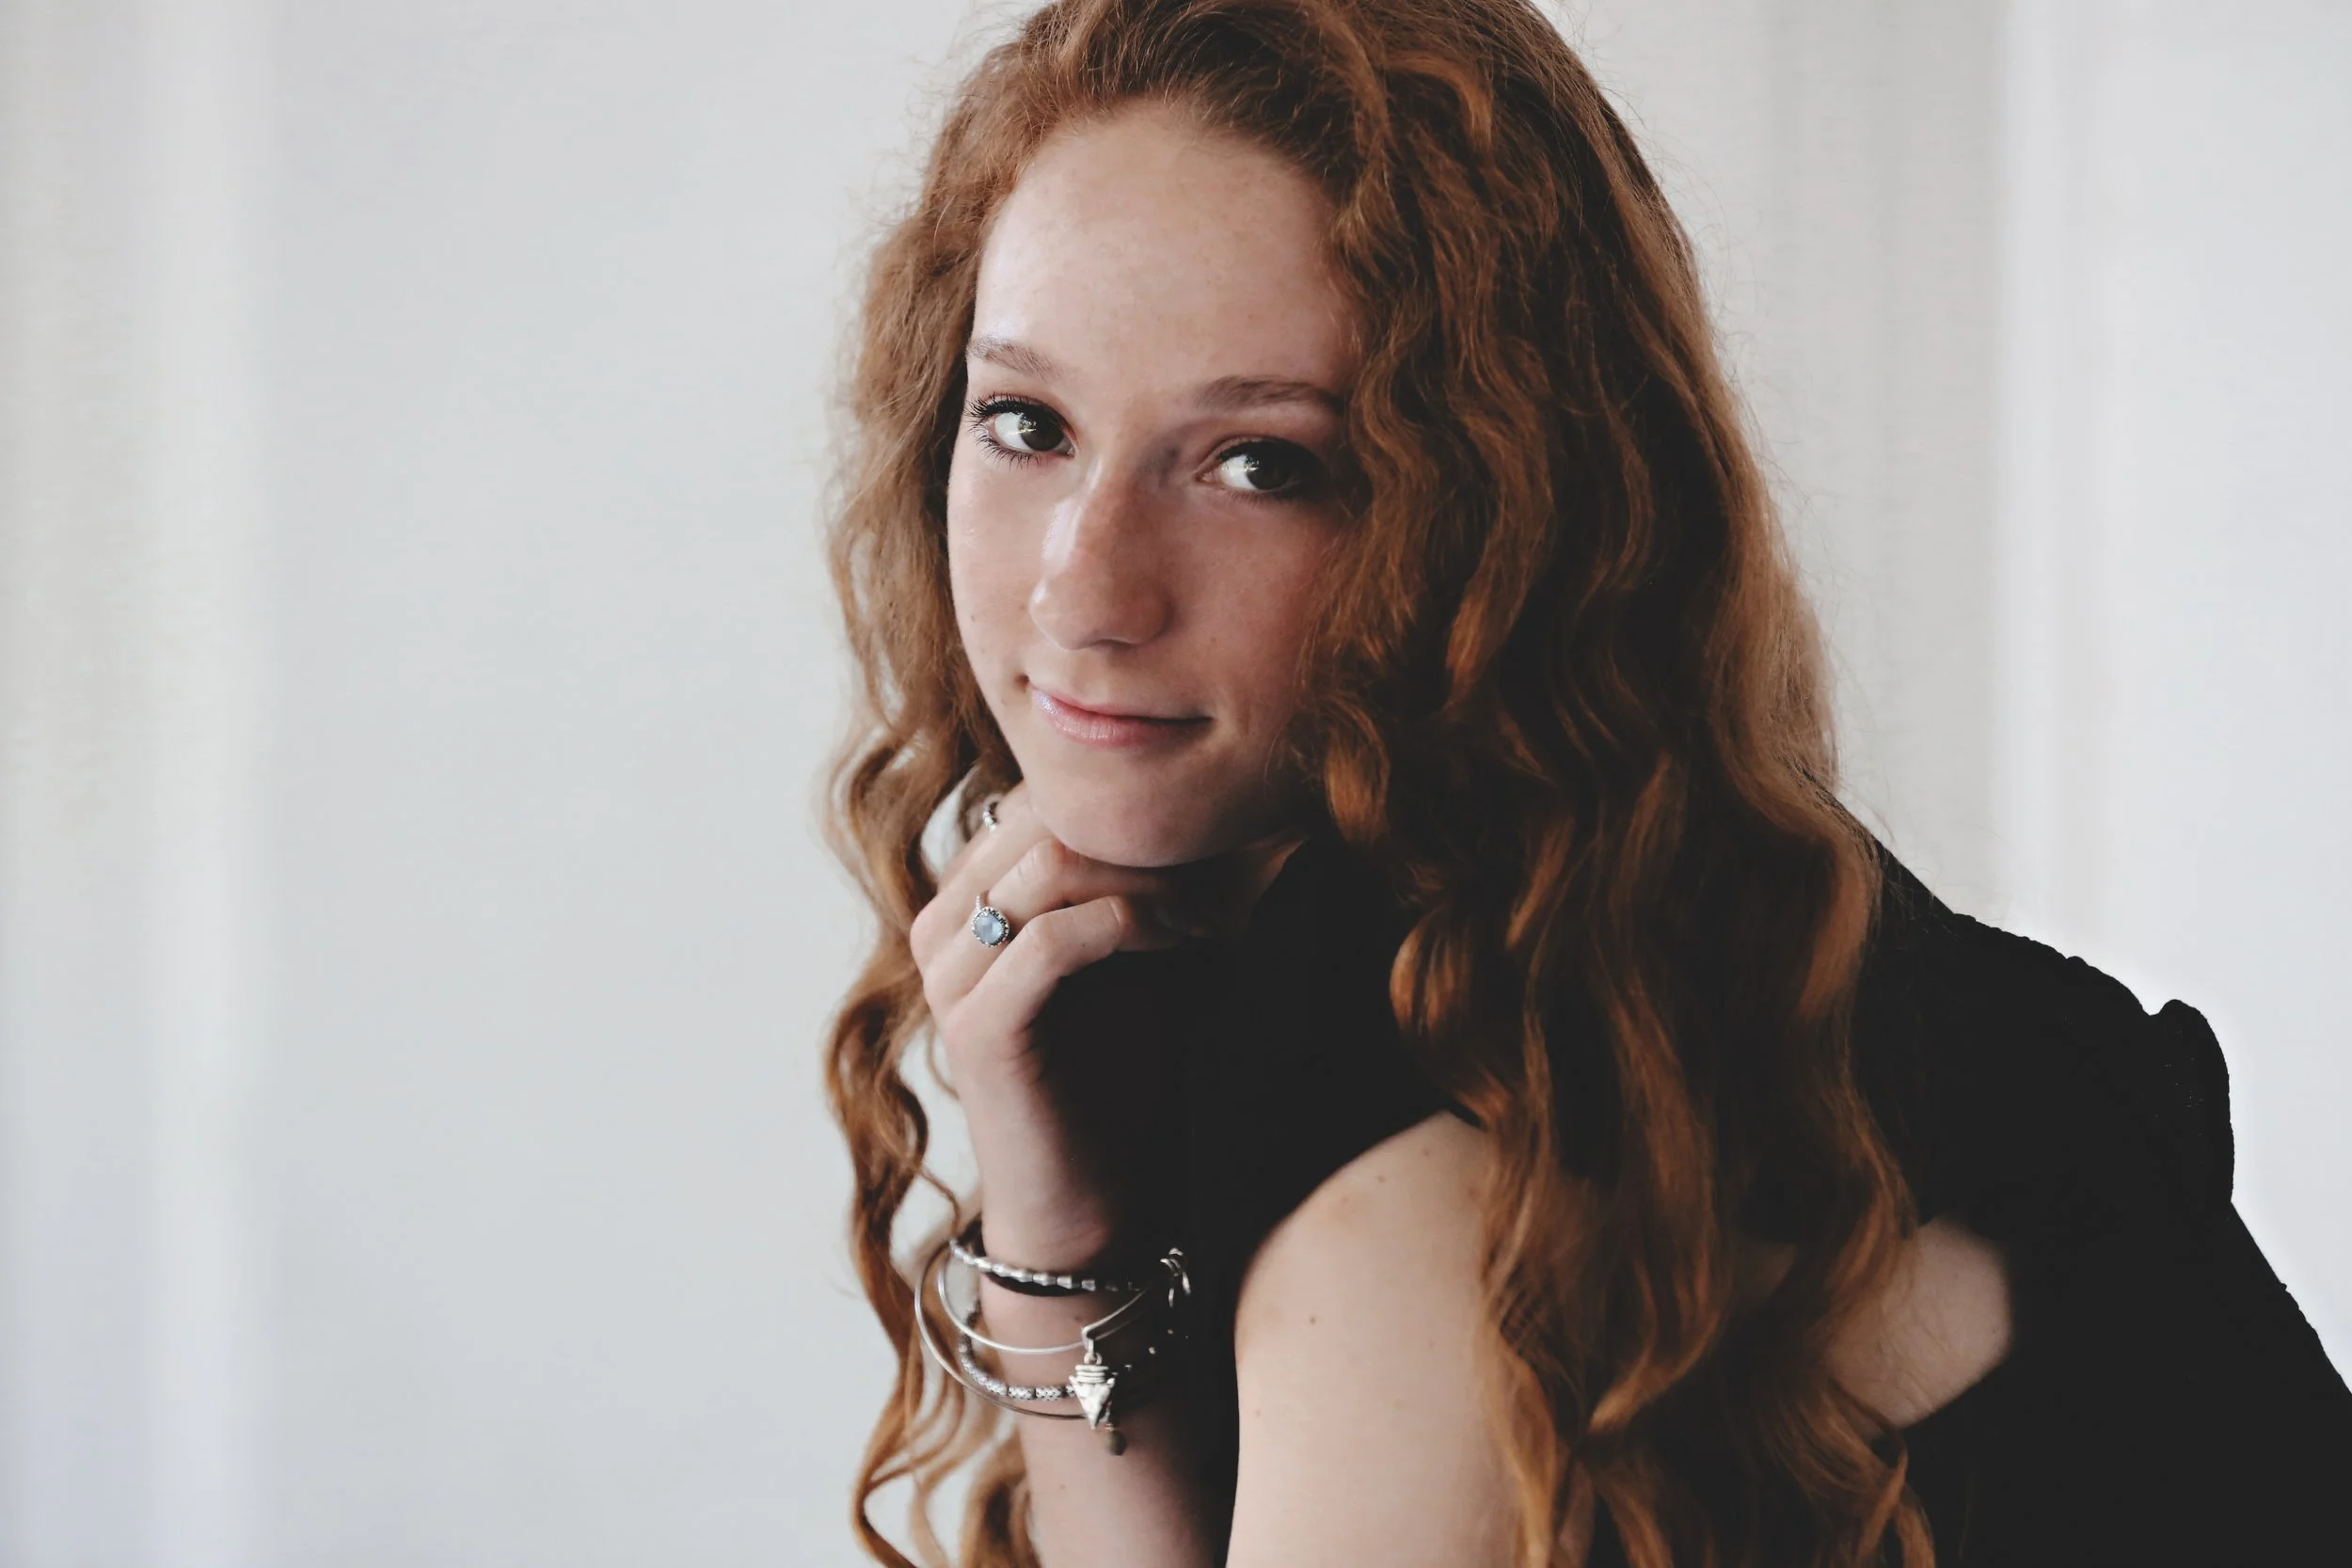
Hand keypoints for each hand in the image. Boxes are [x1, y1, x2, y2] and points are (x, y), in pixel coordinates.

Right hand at [908, 785, 1206, 1267]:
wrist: (1098, 1208)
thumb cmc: (1126, 1078)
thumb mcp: (1140, 955)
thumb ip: (1145, 879)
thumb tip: (1219, 803)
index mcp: (971, 894)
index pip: (1045, 794)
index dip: (1135, 807)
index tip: (1217, 845)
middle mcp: (944, 923)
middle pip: (1045, 815)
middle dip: (1146, 836)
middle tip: (1223, 874)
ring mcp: (950, 975)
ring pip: (1049, 864)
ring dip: (1148, 879)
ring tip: (1207, 916)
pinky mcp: (977, 1027)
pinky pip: (1052, 939)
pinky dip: (1131, 925)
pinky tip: (1183, 943)